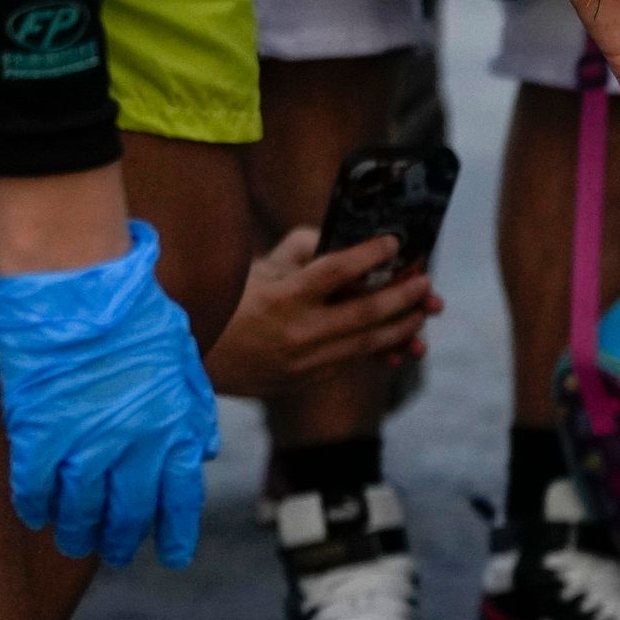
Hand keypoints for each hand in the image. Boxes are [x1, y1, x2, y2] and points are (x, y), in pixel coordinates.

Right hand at [0, 219, 218, 565]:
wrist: (80, 284)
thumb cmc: (136, 313)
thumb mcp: (184, 360)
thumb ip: (193, 410)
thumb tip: (203, 452)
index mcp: (173, 430)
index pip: (180, 500)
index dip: (177, 533)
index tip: (174, 556)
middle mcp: (132, 447)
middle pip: (128, 513)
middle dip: (124, 539)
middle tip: (118, 552)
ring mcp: (82, 443)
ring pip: (80, 509)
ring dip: (78, 531)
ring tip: (76, 542)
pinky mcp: (38, 433)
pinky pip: (36, 485)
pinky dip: (37, 505)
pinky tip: (37, 514)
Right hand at [201, 229, 439, 400]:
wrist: (193, 358)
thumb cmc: (226, 302)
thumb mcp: (255, 269)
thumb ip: (298, 251)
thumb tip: (336, 238)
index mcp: (281, 297)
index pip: (336, 270)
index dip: (369, 254)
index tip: (393, 242)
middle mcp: (296, 332)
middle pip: (365, 314)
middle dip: (403, 297)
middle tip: (426, 283)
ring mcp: (302, 362)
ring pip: (365, 345)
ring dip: (401, 328)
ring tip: (422, 312)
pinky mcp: (304, 381)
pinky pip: (349, 363)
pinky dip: (376, 350)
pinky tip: (396, 338)